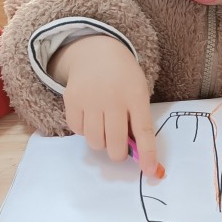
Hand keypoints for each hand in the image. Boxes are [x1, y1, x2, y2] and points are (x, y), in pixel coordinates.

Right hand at [49, 35, 158, 173]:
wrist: (95, 50)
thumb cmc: (122, 77)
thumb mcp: (137, 91)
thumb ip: (137, 119)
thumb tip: (135, 154)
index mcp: (135, 95)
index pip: (144, 130)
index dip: (147, 153)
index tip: (150, 171)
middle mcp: (113, 98)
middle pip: (115, 143)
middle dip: (118, 153)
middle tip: (118, 149)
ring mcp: (90, 99)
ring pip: (95, 141)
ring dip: (101, 143)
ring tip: (104, 129)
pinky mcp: (72, 100)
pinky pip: (78, 131)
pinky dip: (85, 131)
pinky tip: (90, 118)